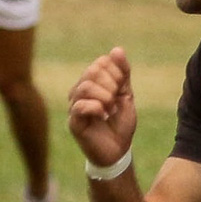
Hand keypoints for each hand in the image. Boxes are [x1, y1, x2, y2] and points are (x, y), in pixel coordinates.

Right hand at [68, 48, 136, 167]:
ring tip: (111, 109)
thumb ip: (123, 74)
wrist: (118, 152)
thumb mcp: (126, 96)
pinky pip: (79, 105)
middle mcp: (80, 91)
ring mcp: (75, 105)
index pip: (101, 63)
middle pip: (92, 71)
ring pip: (84, 86)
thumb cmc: (120, 125)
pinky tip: (104, 116)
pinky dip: (96, 108)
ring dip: (104, 96)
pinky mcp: (73, 121)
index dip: (116, 72)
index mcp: (93, 83)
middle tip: (116, 99)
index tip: (122, 88)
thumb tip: (117, 49)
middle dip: (111, 84)